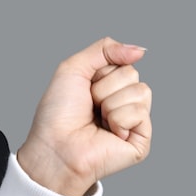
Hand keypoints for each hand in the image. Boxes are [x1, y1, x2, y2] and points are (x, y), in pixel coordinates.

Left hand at [16, 37, 152, 195]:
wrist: (55, 146)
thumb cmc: (58, 113)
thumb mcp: (74, 68)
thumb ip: (105, 49)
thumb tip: (139, 49)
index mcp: (109, 85)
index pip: (122, 61)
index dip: (100, 72)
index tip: (84, 88)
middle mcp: (123, 101)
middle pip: (132, 74)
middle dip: (105, 87)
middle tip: (90, 106)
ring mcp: (134, 121)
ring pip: (140, 91)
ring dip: (110, 104)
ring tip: (98, 120)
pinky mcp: (141, 140)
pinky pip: (140, 112)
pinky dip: (118, 120)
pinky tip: (108, 133)